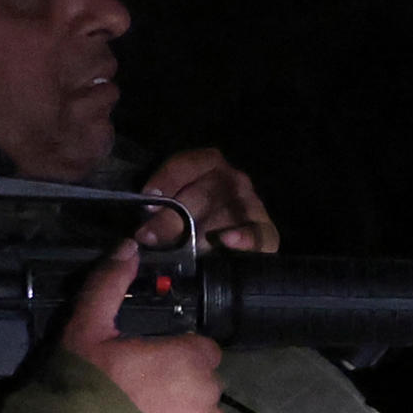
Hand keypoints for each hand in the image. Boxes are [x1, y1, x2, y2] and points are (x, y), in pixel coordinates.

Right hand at [60, 240, 265, 412]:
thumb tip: (129, 245)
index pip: (201, 350)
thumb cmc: (78, 386)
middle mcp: (207, 388)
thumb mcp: (85, 328)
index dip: (178, 358)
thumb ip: (109, 284)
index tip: (151, 370)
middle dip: (184, 388)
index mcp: (186, 355)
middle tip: (147, 403)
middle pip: (208, 382)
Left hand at [141, 147, 278, 254]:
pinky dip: (243, 236)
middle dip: (172, 218)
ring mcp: (253, 205)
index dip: (166, 181)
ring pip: (225, 214)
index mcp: (210, 165)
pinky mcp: (267, 232)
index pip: (187, 164)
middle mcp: (234, 180)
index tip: (146, 201)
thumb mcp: (176, 208)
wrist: (234, 247)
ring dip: (199, 233)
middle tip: (149, 237)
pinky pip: (257, 233)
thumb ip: (162, 209)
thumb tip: (146, 229)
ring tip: (178, 248)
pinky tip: (226, 240)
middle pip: (202, 194)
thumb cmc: (195, 222)